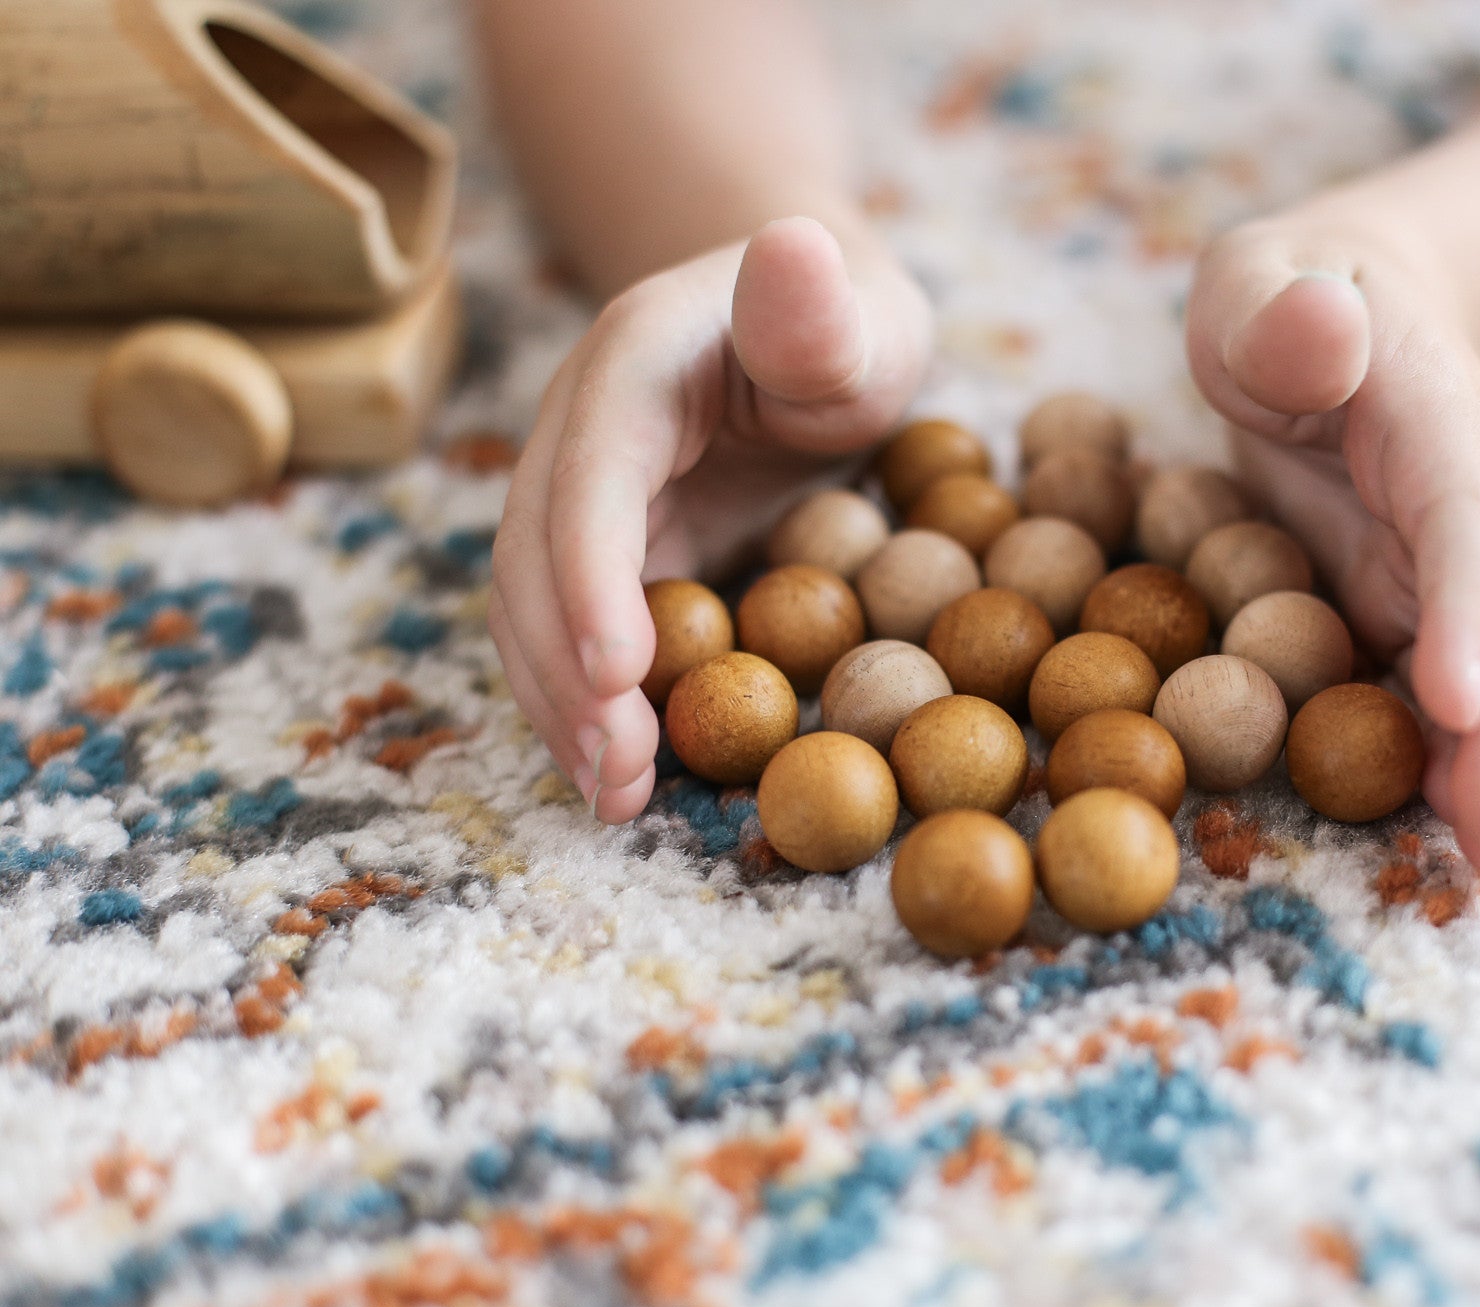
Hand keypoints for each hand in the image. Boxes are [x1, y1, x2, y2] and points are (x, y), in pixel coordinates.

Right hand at [490, 217, 932, 821]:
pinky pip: (572, 634)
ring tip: (616, 799)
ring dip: (563, 708)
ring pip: (534, 611)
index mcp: (630, 369)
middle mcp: (578, 435)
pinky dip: (585, 708)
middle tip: (621, 774)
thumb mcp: (858, 314)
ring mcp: (578, 499)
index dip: (593, 575)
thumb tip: (793, 245)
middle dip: (568, 671)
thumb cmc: (848, 326)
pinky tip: (619, 778)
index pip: (592, 474)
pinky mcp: (603, 557)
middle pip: (536, 558)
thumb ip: (820, 308)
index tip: (621, 673)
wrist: (803, 328)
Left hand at [1185, 202, 1479, 876]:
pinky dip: (1454, 764)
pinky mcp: (1423, 613)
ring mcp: (1454, 569)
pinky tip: (1450, 842)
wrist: (1339, 314)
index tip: (1453, 698)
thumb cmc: (1282, 299)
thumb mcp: (1255, 277)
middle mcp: (1470, 506)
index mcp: (1434, 422)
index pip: (1464, 518)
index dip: (1464, 606)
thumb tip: (1323, 323)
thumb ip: (1278, 303)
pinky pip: (1446, 694)